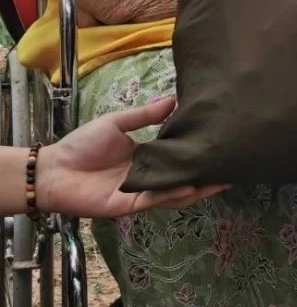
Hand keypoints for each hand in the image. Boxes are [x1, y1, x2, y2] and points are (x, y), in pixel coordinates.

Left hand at [36, 100, 227, 217]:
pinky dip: (173, 194)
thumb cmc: (82, 145)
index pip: (179, 157)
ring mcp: (141, 193)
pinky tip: (189, 185)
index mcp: (147, 157)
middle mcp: (149, 177)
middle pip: (184, 179)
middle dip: (208, 175)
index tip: (222, 144)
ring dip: (197, 188)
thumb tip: (173, 99)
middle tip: (233, 166)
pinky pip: (156, 201)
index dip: (199, 153)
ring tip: (221, 180)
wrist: (53, 168)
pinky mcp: (129, 206)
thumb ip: (145, 115)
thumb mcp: (117, 122)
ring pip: (175, 194)